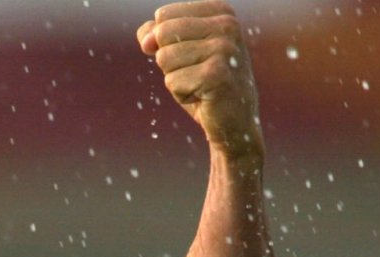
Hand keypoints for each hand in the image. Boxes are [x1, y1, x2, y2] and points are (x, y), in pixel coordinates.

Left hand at [138, 2, 262, 157]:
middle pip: (162, 34)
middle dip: (169, 60)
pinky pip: (171, 81)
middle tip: (195, 73)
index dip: (164, 42)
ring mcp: (224, 48)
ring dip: (175, 79)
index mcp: (220, 11)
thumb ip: (157, 35)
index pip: (163, 16)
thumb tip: (146, 40)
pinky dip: (181, 94)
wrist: (233, 122)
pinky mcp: (216, 74)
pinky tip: (204, 97)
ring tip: (200, 85)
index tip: (192, 56)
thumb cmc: (204, 84)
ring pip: (164, 58)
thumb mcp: (180, 52)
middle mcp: (227, 24)